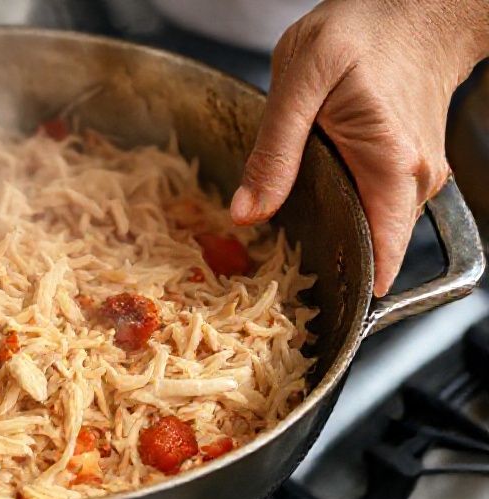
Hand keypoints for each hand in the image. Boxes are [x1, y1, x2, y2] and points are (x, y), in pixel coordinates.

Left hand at [231, 0, 488, 295]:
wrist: (414, 2)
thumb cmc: (362, 30)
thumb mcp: (299, 83)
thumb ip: (274, 153)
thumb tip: (246, 213)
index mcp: (390, 170)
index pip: (381, 262)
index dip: (345, 291)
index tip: (304, 305)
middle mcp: (414, 183)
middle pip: (371, 251)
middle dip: (324, 262)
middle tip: (269, 264)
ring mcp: (416, 177)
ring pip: (371, 229)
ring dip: (331, 233)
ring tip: (285, 223)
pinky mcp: (407, 167)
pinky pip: (373, 206)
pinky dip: (342, 209)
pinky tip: (312, 194)